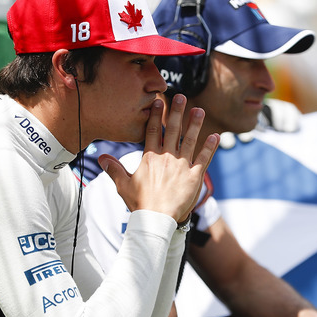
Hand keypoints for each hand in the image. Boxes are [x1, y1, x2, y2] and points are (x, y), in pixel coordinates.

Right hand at [98, 94, 218, 222]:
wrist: (157, 219)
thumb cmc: (140, 203)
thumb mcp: (123, 185)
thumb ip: (114, 169)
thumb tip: (101, 157)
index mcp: (150, 157)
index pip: (153, 131)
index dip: (156, 115)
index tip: (159, 101)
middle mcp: (167, 158)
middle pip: (173, 130)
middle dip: (177, 112)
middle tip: (181, 96)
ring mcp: (182, 166)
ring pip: (190, 140)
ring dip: (195, 124)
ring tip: (199, 110)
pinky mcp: (195, 176)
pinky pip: (204, 158)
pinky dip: (210, 147)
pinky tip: (215, 136)